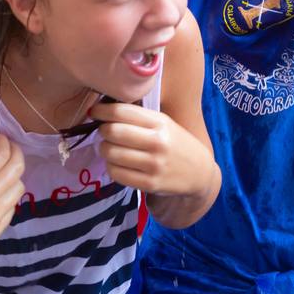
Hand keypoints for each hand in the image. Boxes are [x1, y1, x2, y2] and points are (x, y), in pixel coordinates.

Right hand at [0, 129, 25, 279]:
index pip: (1, 153)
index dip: (3, 141)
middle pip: (17, 166)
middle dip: (14, 152)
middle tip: (6, 148)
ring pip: (20, 186)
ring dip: (14, 174)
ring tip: (2, 170)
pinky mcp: (0, 228)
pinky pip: (14, 205)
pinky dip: (10, 194)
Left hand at [92, 102, 213, 197]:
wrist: (199, 173)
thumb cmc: (175, 143)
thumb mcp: (164, 123)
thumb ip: (138, 116)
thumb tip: (102, 109)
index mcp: (160, 122)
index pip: (122, 112)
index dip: (101, 110)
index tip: (94, 112)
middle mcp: (157, 142)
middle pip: (112, 132)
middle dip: (103, 130)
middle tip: (105, 132)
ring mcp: (154, 164)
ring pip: (111, 153)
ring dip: (104, 149)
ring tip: (111, 148)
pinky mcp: (150, 184)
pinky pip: (116, 173)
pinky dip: (111, 167)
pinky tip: (118, 164)